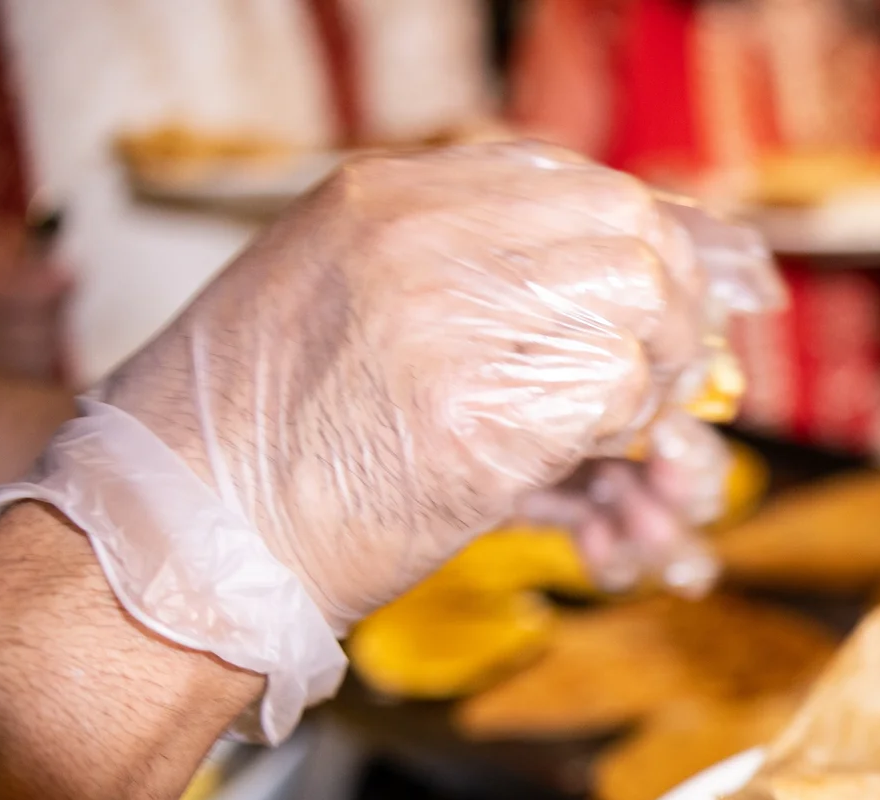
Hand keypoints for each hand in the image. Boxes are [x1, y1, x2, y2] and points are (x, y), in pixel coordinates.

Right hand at [98, 141, 750, 624]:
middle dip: (676, 314)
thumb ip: (461, 273)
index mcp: (389, 195)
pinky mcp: (481, 415)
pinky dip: (625, 452)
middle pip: (633, 233)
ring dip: (659, 395)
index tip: (692, 293)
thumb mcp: (340, 300)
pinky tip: (590, 489)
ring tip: (631, 453)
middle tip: (665, 387)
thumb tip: (612, 284)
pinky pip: (619, 403)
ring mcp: (451, 319)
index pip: (580, 183)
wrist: (187, 537)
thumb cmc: (261, 446)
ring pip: (643, 315)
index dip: (657, 242)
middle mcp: (423, 235)